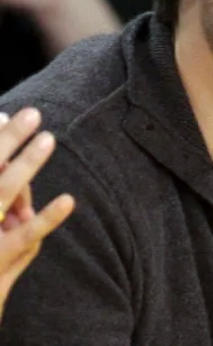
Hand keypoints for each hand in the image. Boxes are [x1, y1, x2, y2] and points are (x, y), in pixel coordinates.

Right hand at [0, 108, 74, 322]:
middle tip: (31, 113)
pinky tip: (68, 200)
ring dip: (25, 165)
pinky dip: (46, 218)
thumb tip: (22, 190)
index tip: (1, 114)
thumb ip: (13, 211)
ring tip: (48, 138)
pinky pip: (24, 237)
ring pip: (3, 193)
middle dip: (5, 140)